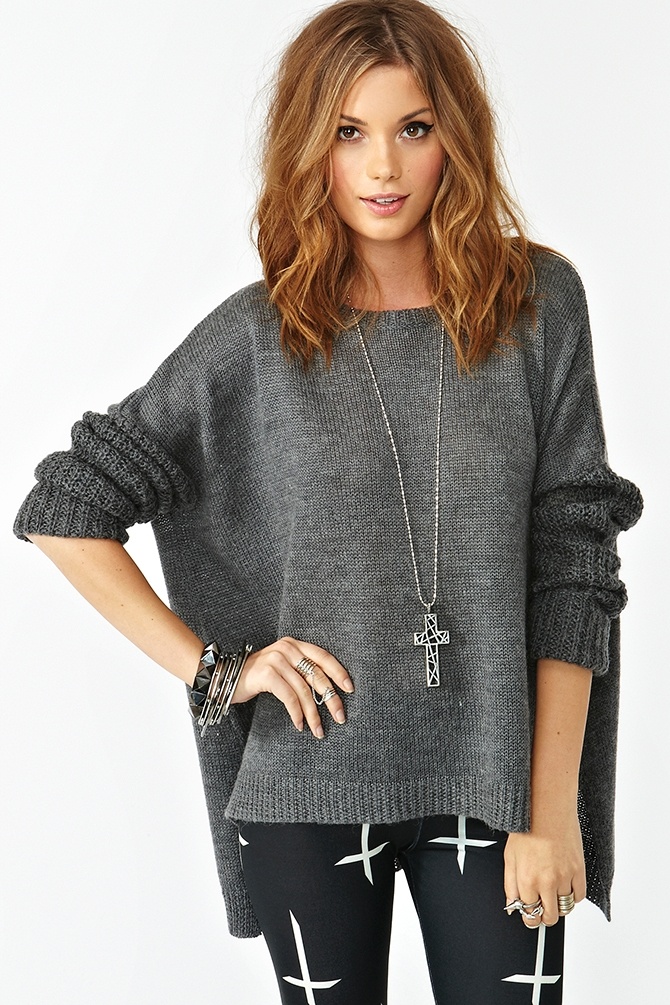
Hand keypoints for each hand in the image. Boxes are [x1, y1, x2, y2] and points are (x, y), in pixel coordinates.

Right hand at [231, 636, 353, 738]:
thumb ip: (300, 672)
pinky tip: (299, 725)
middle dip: (331, 699)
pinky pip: (289, 697)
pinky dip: (297, 714)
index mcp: (294, 644)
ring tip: (319, 730)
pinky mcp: (267, 674)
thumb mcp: (281, 668)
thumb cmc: (256, 676)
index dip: (339, 673)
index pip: (323, 657)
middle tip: (340, 717)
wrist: (223, 677)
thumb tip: (327, 693)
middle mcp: (287, 648)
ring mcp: (276, 660)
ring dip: (313, 714)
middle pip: (317, 676)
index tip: (350, 690)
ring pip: (304, 691)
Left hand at [504, 809, 585, 926]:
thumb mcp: (510, 856)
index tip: (529, 916)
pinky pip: (579, 896)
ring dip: (558, 907)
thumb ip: (510, 884)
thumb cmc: (527, 827)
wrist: (547, 808)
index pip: (529, 914)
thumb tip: (512, 904)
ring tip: (552, 897)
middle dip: (543, 917)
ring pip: (565, 908)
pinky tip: (564, 887)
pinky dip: (573, 896)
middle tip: (541, 911)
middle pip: (549, 917)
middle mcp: (547, 882)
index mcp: (527, 880)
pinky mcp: (579, 870)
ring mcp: (565, 877)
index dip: (528, 917)